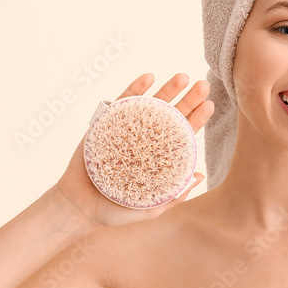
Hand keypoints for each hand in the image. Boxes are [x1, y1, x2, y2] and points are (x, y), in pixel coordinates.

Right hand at [53, 72, 214, 227]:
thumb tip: (199, 176)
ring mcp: (126, 130)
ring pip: (150, 105)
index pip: (183, 135)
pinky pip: (122, 103)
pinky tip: (149, 77)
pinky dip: (135, 89)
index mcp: (159, 157)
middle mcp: (145, 140)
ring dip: (167, 90)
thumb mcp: (150, 207)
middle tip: (203, 85)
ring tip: (182, 77)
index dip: (196, 119)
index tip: (209, 105)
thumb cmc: (115, 210)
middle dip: (188, 99)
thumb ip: (174, 195)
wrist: (79, 207)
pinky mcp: (106, 124)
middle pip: (171, 116)